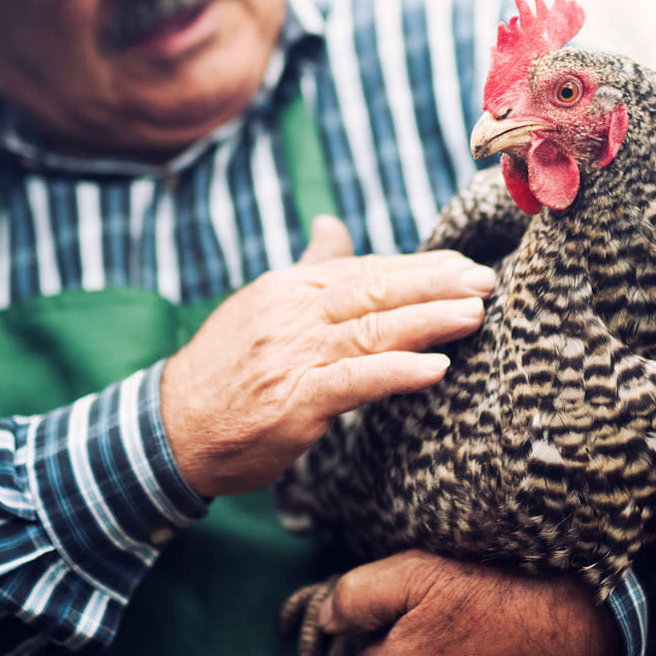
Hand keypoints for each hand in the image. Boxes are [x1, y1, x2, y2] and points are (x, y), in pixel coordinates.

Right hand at [162, 217, 494, 497]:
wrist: (172, 429)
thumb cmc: (225, 370)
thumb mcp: (262, 307)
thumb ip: (309, 270)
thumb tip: (332, 226)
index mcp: (289, 288)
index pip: (365, 270)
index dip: (419, 268)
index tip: (464, 266)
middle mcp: (291, 315)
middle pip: (375, 291)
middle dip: (435, 285)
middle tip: (484, 282)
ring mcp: (291, 357)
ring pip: (371, 331)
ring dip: (427, 322)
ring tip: (473, 316)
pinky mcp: (292, 403)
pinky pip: (353, 382)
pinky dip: (396, 372)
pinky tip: (434, 368)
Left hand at [319, 550, 617, 655]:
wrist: (580, 624)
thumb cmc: (500, 591)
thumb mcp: (418, 570)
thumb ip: (358, 594)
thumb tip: (326, 620)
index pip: (368, 652)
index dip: (391, 625)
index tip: (423, 608)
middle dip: (418, 652)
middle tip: (457, 620)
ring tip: (485, 641)